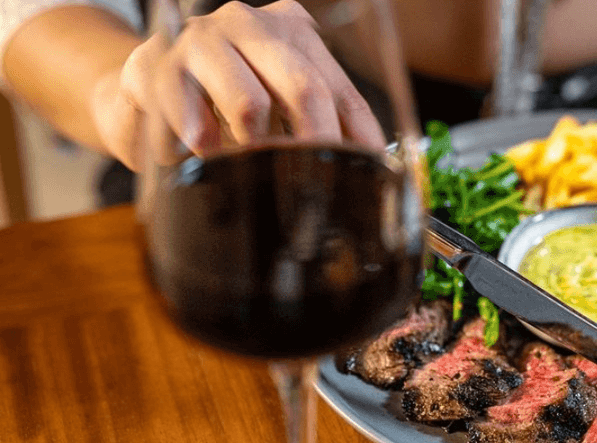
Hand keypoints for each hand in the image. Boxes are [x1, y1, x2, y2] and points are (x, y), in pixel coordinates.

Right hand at [89, 0, 385, 169]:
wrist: (143, 90)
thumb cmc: (222, 103)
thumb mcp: (278, 108)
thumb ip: (324, 126)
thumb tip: (375, 166)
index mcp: (290, 31)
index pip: (338, 90)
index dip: (356, 139)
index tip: (363, 176)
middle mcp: (248, 24)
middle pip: (303, 88)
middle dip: (314, 144)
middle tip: (314, 187)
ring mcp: (199, 38)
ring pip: (248, 104)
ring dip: (255, 151)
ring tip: (247, 167)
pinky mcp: (153, 65)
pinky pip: (193, 124)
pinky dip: (202, 153)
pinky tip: (196, 157)